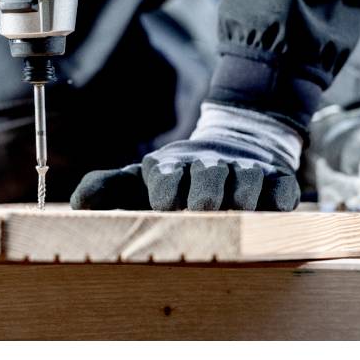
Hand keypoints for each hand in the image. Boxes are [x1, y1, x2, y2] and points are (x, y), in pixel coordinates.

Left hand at [70, 103, 302, 210]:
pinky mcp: (278, 181)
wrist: (236, 144)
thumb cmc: (179, 174)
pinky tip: (268, 215)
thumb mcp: (142, 178)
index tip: (163, 206)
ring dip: (239, 199)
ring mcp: (246, 172)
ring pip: (246, 183)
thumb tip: (77, 203)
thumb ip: (109, 188)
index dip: (166, 189)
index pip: (167, 175)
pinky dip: (277, 203)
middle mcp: (210, 165)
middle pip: (208, 176)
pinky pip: (282, 192)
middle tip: (199, 212)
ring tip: (232, 215)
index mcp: (173, 166)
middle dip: (203, 195)